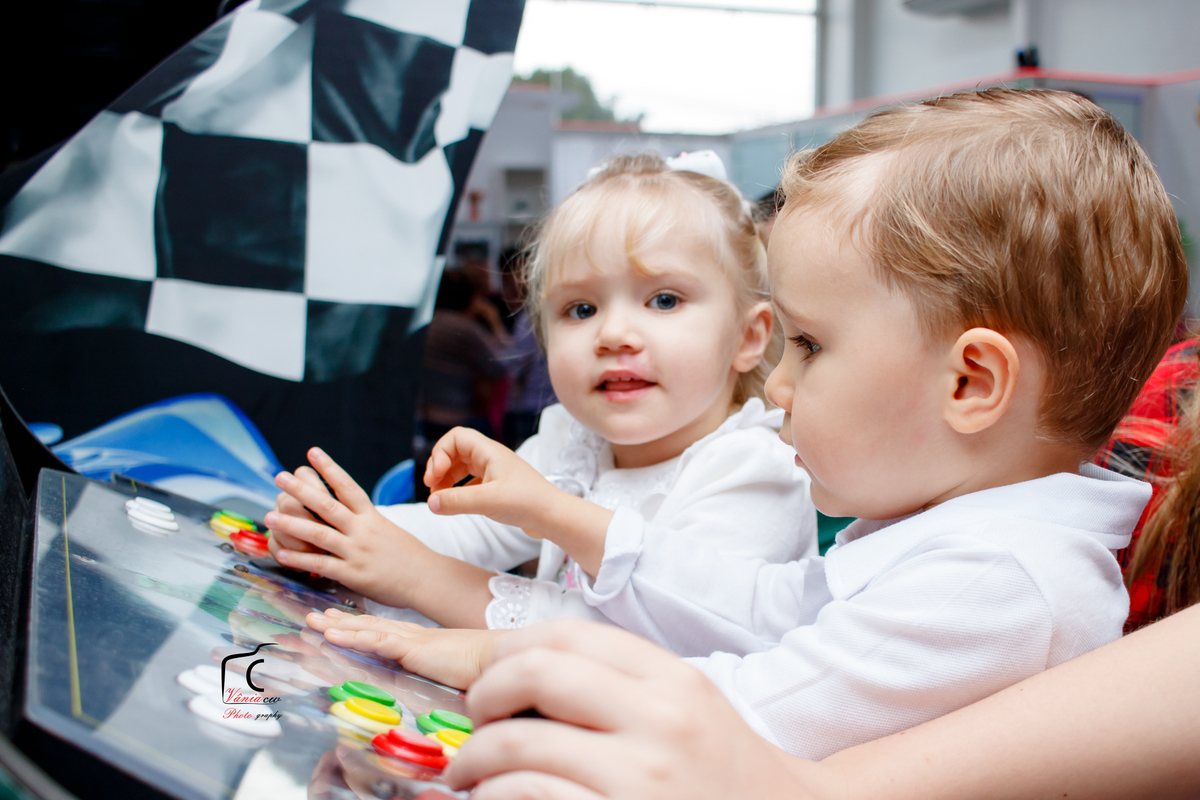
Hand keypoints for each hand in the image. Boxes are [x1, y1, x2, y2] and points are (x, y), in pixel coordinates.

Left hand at [265, 448, 437, 608]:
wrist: (427, 578)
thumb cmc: (409, 555)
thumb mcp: (388, 529)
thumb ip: (365, 521)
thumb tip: (346, 511)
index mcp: (372, 516)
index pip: (347, 486)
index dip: (329, 468)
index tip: (311, 453)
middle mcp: (363, 530)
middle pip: (327, 505)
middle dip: (301, 490)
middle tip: (280, 476)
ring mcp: (357, 551)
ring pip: (320, 534)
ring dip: (292, 524)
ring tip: (269, 516)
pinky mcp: (353, 574)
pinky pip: (322, 565)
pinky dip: (300, 559)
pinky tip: (282, 553)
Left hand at [306, 608, 505, 689]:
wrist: (504, 657)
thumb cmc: (486, 667)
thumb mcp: (453, 668)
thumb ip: (437, 670)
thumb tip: (432, 677)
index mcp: (422, 640)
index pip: (384, 629)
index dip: (359, 625)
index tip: (338, 620)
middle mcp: (413, 634)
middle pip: (370, 625)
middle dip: (341, 621)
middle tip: (315, 616)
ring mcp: (413, 639)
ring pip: (368, 629)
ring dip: (338, 625)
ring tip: (313, 622)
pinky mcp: (415, 648)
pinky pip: (378, 641)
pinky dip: (353, 637)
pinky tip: (334, 635)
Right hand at [424, 427, 556, 529]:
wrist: (553, 516)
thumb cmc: (527, 502)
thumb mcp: (487, 501)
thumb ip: (456, 501)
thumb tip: (430, 503)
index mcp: (489, 452)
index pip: (455, 438)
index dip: (440, 453)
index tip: (435, 477)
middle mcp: (491, 458)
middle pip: (455, 451)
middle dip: (439, 467)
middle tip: (431, 489)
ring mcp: (494, 472)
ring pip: (461, 467)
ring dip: (446, 479)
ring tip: (439, 498)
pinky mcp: (497, 488)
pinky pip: (470, 482)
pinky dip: (458, 490)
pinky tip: (455, 504)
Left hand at [443, 620, 821, 799]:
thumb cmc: (722, 775)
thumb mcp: (687, 709)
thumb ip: (620, 683)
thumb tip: (519, 674)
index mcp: (674, 679)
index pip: (568, 634)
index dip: (508, 649)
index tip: (490, 673)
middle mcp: (661, 721)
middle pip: (537, 672)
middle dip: (486, 693)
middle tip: (476, 718)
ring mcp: (642, 778)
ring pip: (520, 743)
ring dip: (476, 759)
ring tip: (470, 772)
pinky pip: (530, 796)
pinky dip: (496, 796)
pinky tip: (496, 799)